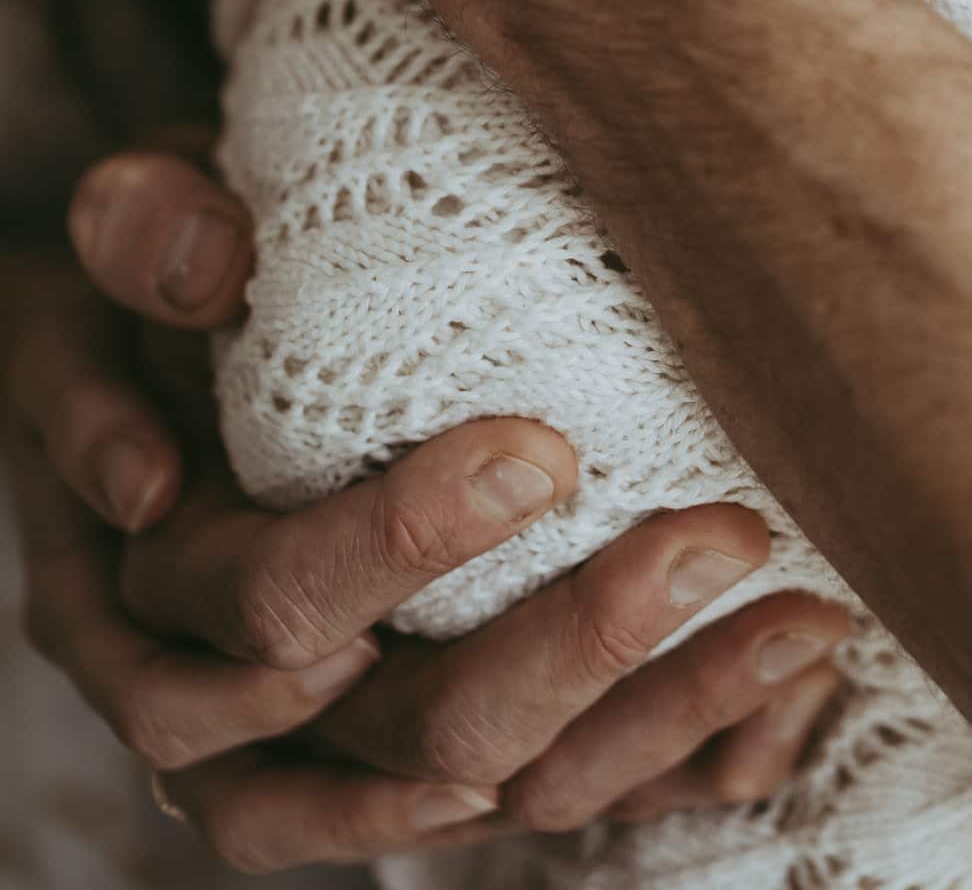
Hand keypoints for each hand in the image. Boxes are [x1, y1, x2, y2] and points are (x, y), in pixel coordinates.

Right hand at [7, 147, 846, 871]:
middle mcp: (218, 682)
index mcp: (141, 564)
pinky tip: (770, 713)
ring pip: (473, 779)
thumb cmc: (172, 274)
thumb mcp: (141, 223)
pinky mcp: (414, 748)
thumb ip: (149, 224)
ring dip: (636, 719)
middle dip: (558, 637)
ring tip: (784, 632)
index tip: (543, 456)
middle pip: (383, 719)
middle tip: (704, 539)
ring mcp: (322, 738)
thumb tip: (204, 266)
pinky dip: (651, 769)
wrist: (164, 347)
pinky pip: (533, 795)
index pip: (261, 595)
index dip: (392, 546)